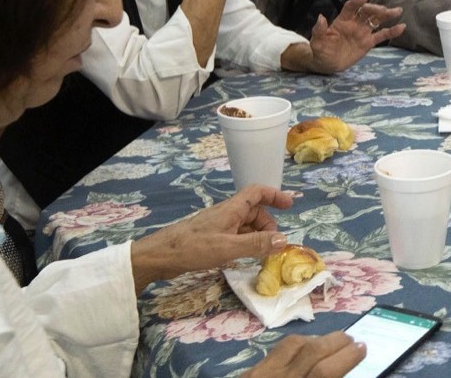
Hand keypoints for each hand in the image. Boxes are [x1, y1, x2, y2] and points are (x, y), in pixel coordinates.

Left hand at [128, 185, 292, 291]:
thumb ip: (256, 244)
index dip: (274, 195)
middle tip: (274, 243)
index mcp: (231, 209)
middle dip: (268, 224)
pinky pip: (234, 236)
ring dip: (257, 236)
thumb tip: (284, 240)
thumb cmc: (193, 248)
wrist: (160, 256)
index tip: (290, 205)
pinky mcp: (210, 238)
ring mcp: (217, 226)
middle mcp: (226, 213)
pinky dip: (244, 243)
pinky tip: (244, 257)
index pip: (257, 192)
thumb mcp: (228, 247)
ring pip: (244, 225)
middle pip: (253, 211)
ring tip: (262, 253)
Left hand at [245, 333, 366, 377]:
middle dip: (336, 342)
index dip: (346, 358)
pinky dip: (297, 345)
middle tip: (353, 340)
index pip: (323, 374)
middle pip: (310, 353)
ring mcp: (261, 376)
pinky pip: (276, 351)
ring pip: (292, 346)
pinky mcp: (249, 374)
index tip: (362, 349)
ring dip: (318, 340)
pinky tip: (305, 348)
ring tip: (334, 341)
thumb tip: (341, 372)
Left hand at [292, 0, 404, 73]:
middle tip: (383, 10)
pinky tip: (402, 27)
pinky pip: (382, 35)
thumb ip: (319, 30)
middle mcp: (354, 23)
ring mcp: (362, 32)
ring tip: (397, 10)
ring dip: (386, 15)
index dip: (357, 2)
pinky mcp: (368, 42)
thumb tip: (321, 17)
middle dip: (374, 9)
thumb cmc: (320, 51)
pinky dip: (392, 31)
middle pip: (366, 12)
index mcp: (342, 21)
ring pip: (376, 20)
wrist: (326, 64)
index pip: (350, 8)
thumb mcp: (317, 42)